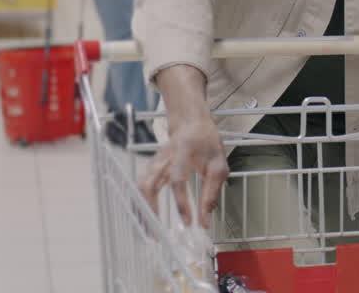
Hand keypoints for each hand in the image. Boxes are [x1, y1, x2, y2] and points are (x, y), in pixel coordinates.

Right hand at [139, 112, 229, 229]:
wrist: (190, 122)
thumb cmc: (206, 142)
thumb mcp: (218, 164)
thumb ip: (212, 191)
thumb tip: (205, 220)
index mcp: (182, 152)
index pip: (178, 180)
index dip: (182, 203)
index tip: (189, 223)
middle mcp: (163, 158)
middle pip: (148, 185)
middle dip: (150, 211)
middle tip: (157, 235)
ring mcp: (154, 163)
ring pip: (140, 188)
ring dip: (142, 210)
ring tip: (149, 232)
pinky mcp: (150, 169)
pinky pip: (141, 189)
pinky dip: (140, 205)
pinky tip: (145, 220)